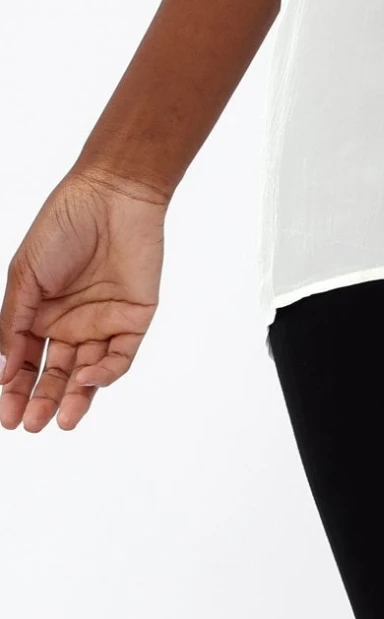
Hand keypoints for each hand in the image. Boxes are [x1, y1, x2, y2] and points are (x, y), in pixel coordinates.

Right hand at [0, 169, 165, 432]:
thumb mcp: (25, 276)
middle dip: (42, 401)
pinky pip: (120, 355)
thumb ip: (13, 324)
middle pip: (55, 375)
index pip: (27, 364)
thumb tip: (3, 374)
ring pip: (88, 374)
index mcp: (41, 314)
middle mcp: (72, 323)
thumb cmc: (63, 225)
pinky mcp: (135, 316)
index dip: (16, 391)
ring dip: (74, 399)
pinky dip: (104, 373)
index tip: (6, 416)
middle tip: (30, 424)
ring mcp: (104, 321)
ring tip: (58, 421)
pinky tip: (84, 380)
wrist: (111, 193)